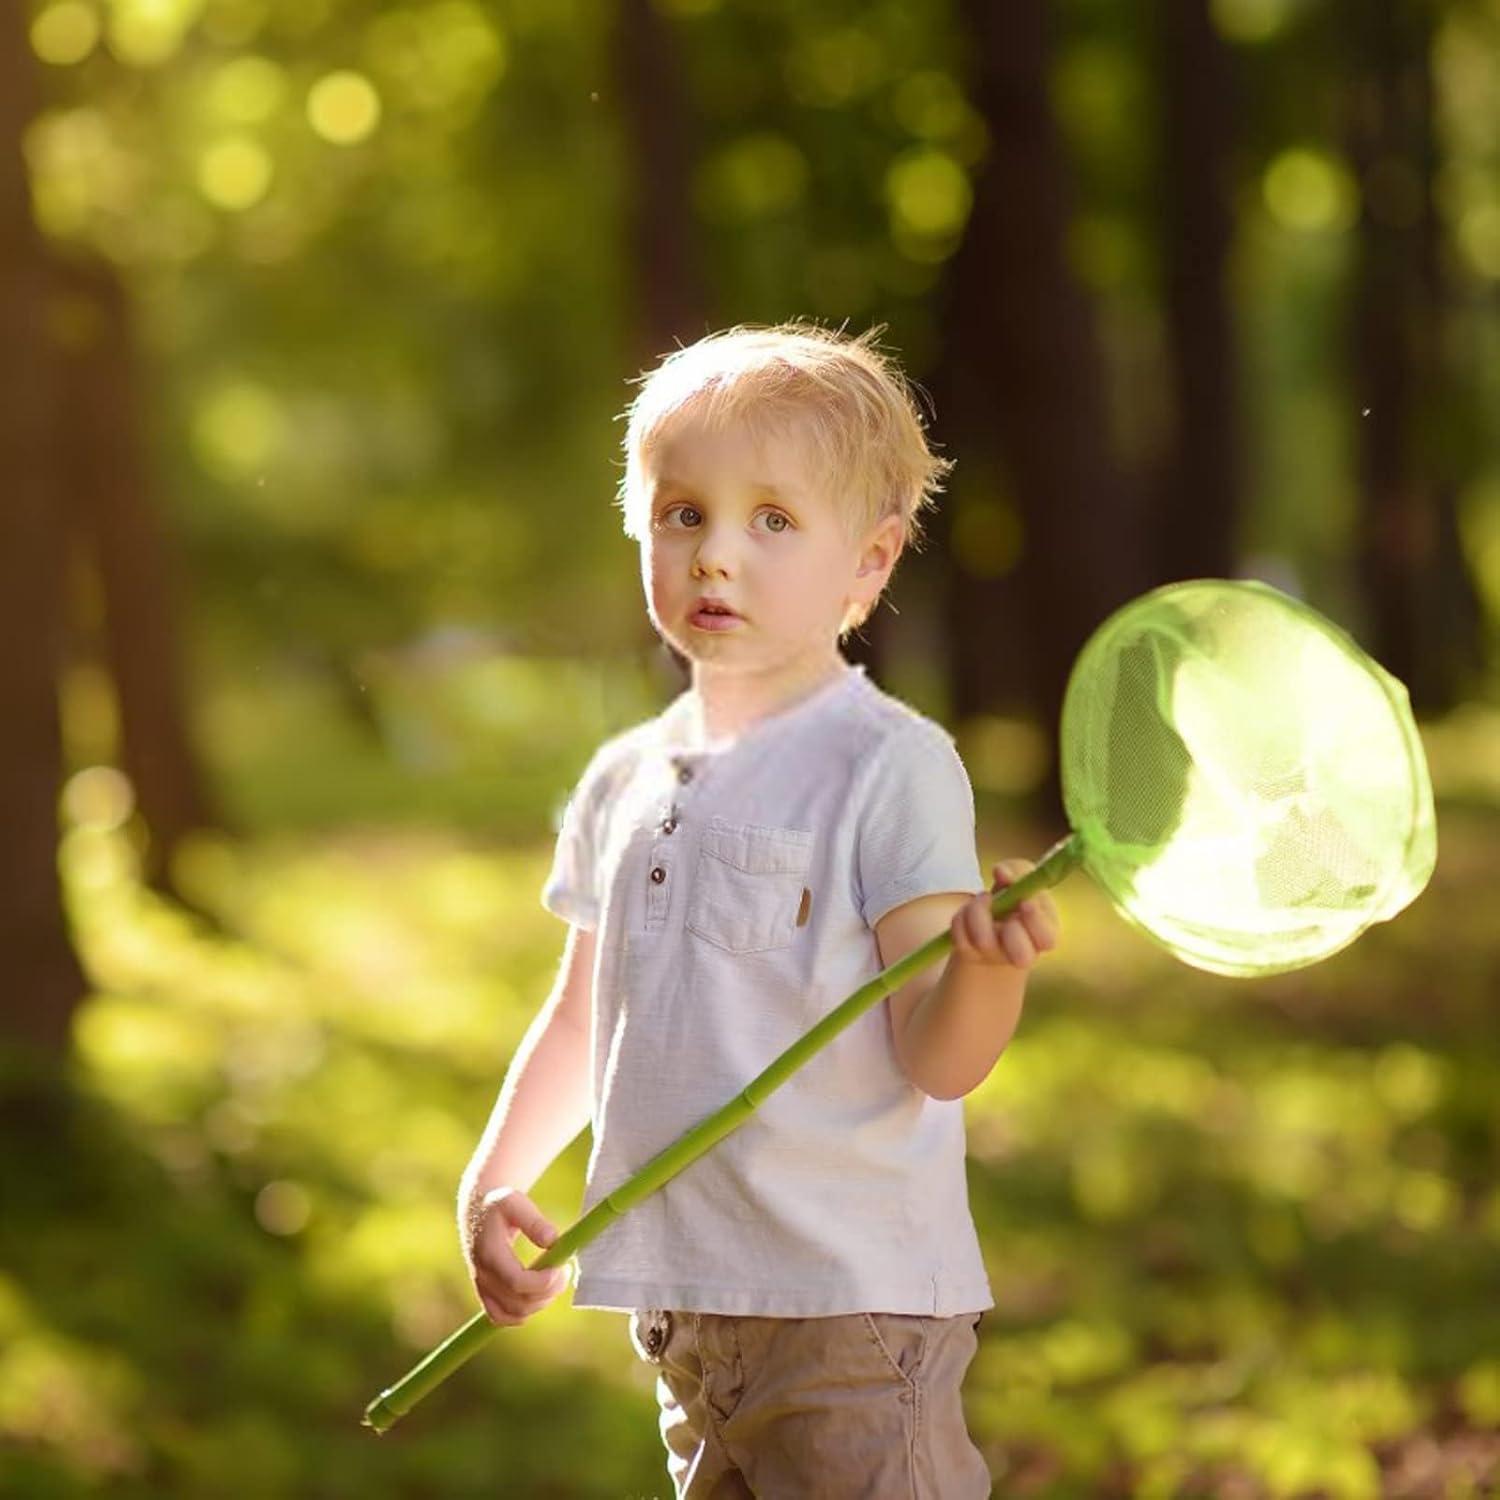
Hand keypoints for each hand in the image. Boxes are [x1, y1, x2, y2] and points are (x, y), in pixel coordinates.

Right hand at [462, 1186, 570, 1326]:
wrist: (477, 1209)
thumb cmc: (500, 1204)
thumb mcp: (515, 1202)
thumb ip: (534, 1221)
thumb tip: (553, 1241)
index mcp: (490, 1253)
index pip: (516, 1282)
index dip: (542, 1282)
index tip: (562, 1268)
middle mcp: (482, 1275)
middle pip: (517, 1302)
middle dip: (547, 1292)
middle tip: (565, 1270)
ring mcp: (482, 1287)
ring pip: (512, 1314)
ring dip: (539, 1303)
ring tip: (555, 1280)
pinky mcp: (484, 1292)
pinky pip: (500, 1317)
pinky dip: (522, 1314)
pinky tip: (538, 1295)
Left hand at [950, 858, 1059, 969]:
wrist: (993, 921)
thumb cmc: (1015, 899)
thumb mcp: (1023, 881)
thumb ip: (1019, 871)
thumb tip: (1002, 871)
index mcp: (1043, 935)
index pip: (1047, 939)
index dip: (1035, 921)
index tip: (1024, 902)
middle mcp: (1021, 953)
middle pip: (1022, 957)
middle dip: (1011, 931)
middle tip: (1003, 907)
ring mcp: (993, 956)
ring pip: (984, 943)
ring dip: (979, 912)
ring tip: (983, 898)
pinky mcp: (968, 953)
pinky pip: (960, 936)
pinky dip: (962, 916)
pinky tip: (969, 910)